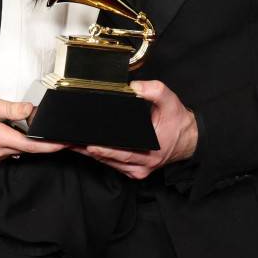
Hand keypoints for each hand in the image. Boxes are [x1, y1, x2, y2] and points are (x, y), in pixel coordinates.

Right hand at [0, 92, 66, 163]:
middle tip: (53, 132)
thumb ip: (11, 108)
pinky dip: (14, 142)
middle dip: (41, 142)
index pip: (31, 146)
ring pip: (17, 150)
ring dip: (25, 141)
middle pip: (26, 149)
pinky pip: (7, 151)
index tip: (64, 143)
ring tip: (29, 126)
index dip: (50, 146)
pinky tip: (12, 130)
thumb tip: (30, 110)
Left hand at [75, 80, 197, 179]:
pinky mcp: (133, 170)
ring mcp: (137, 170)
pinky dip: (99, 155)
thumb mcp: (170, 101)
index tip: (89, 145)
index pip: (123, 153)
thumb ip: (154, 90)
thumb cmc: (178, 121)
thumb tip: (135, 87)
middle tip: (69, 141)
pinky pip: (112, 164)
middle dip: (87, 150)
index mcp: (151, 152)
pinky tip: (84, 147)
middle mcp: (142, 165)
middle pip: (109, 159)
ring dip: (89, 153)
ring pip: (108, 163)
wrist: (188, 138)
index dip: (105, 150)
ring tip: (70, 143)